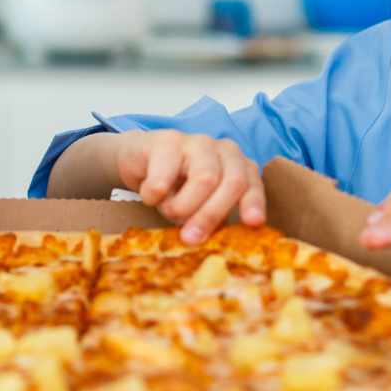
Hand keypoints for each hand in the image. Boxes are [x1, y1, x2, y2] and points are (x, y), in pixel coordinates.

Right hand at [112, 130, 265, 243]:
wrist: (136, 160)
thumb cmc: (174, 188)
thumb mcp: (198, 206)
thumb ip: (213, 220)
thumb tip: (219, 249)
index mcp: (238, 166)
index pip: (252, 184)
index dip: (254, 203)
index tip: (253, 223)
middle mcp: (223, 150)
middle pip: (232, 181)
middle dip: (213, 214)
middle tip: (191, 238)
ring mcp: (196, 142)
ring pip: (204, 178)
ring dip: (182, 206)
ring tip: (167, 212)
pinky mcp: (166, 140)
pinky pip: (164, 177)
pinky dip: (154, 195)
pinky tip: (149, 197)